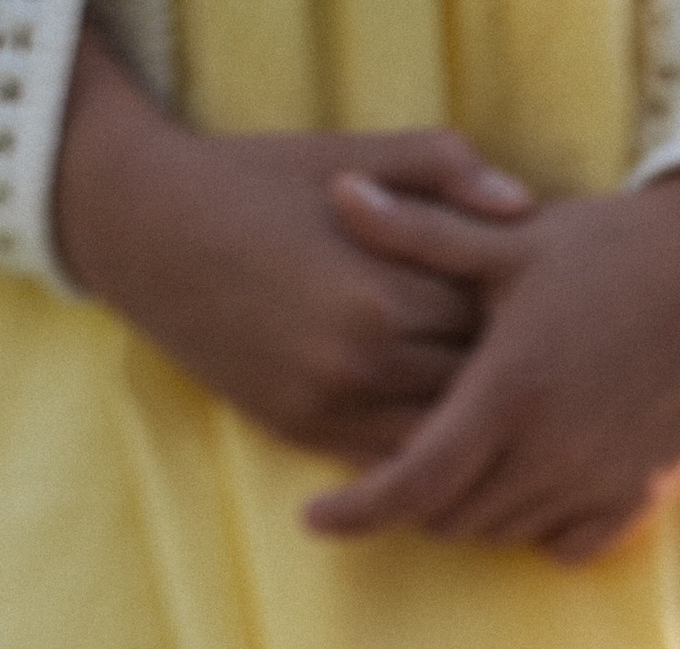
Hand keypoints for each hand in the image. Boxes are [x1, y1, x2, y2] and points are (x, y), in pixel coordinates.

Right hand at [50, 28, 532, 460]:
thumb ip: (442, 169)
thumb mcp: (352, 155)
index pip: (491, 319)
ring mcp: (330, 405)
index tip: (524, 299)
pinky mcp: (302, 431)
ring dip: (471, 426)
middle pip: (475, 386)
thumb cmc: (260, 181)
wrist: (151, 231)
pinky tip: (448, 437)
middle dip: (502, 372)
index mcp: (386, 287)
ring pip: (440, 439)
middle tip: (528, 360)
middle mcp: (363, 359)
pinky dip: (424, 453)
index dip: (514, 309)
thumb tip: (526, 209)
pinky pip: (390, 463)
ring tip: (501, 407)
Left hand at [301, 160, 679, 558]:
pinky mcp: (639, 498)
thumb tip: (337, 194)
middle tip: (409, 453)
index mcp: (509, 391)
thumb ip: (418, 234)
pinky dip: (537, 527)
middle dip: (417, 496)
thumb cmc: (609, 248)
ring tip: (472, 456)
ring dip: (474, 508)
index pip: (413, 482)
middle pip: (451, 517)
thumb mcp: (508, 240)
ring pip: (503, 533)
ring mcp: (599, 482)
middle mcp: (553, 451)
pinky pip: (566, 546)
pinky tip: (533, 479)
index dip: (356, 512)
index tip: (314, 523)